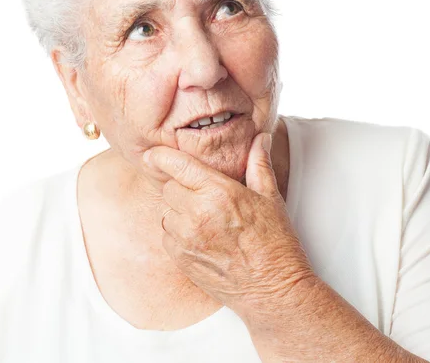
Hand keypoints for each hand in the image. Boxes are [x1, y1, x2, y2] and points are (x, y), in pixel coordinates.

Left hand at [142, 132, 316, 317]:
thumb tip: (259, 139)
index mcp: (220, 193)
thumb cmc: (275, 243)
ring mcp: (187, 239)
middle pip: (168, 187)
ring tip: (203, 214)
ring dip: (178, 209)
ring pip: (165, 211)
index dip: (162, 156)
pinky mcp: (181, 259)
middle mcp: (198, 214)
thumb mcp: (270, 197)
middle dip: (181, 185)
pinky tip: (200, 234)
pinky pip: (167, 235)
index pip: (178, 166)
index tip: (154, 153)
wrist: (272, 290)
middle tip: (202, 191)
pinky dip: (177, 231)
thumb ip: (259, 164)